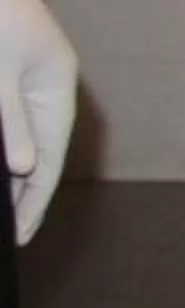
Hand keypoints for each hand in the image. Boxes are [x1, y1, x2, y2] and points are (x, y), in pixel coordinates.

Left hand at [0, 0, 76, 243]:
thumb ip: (11, 122)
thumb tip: (24, 168)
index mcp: (56, 85)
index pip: (51, 157)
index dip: (36, 200)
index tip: (21, 236)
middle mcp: (50, 85)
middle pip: (43, 151)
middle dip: (25, 193)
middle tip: (8, 230)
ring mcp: (32, 78)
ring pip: (26, 137)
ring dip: (13, 172)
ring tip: (0, 206)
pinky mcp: (13, 71)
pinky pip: (14, 119)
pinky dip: (6, 145)